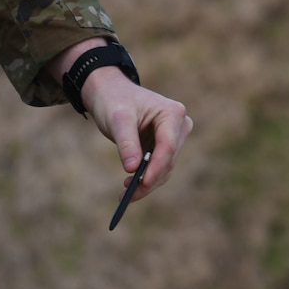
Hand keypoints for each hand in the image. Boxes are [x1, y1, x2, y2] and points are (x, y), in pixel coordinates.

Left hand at [47, 39, 191, 201]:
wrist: (110, 93)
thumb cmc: (114, 100)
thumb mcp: (117, 120)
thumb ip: (126, 142)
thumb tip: (133, 169)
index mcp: (172, 113)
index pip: (168, 146)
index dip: (157, 166)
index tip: (143, 182)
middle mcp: (178, 125)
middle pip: (168, 160)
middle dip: (149, 178)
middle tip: (128, 195)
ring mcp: (173, 137)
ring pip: (165, 168)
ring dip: (147, 183)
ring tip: (125, 194)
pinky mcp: (164, 147)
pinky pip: (159, 168)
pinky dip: (146, 179)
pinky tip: (130, 189)